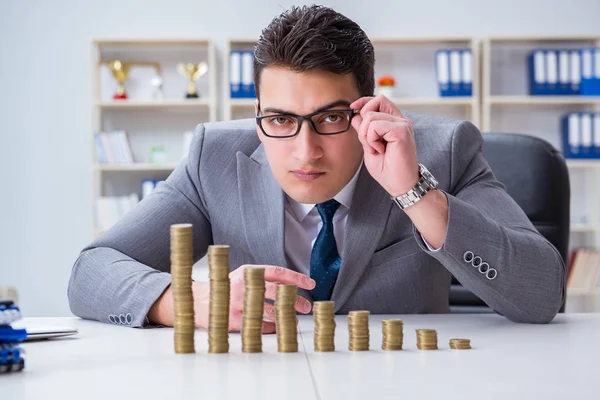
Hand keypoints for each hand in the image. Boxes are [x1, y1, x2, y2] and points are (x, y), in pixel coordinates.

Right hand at [148, 265, 314, 333]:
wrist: (197, 301)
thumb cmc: (225, 288)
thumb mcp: (242, 275)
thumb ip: (263, 278)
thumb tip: (291, 285)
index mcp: (248, 271)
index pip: (277, 272)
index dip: (296, 278)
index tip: (310, 284)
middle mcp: (244, 285)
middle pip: (276, 292)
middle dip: (295, 300)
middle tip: (306, 306)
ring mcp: (238, 303)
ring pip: (269, 311)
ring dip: (285, 317)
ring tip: (294, 320)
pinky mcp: (234, 320)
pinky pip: (258, 326)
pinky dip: (270, 328)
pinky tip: (276, 328)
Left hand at [350, 95, 419, 196]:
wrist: (399, 184)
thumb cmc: (387, 169)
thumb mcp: (369, 145)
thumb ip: (364, 129)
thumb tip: (355, 115)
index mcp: (394, 122)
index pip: (379, 100)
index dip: (364, 101)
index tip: (353, 107)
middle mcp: (401, 120)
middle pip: (375, 102)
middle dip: (363, 123)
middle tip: (369, 143)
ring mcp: (403, 124)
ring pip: (371, 116)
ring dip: (366, 135)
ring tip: (376, 149)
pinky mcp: (402, 131)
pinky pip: (376, 126)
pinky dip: (372, 139)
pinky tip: (380, 150)